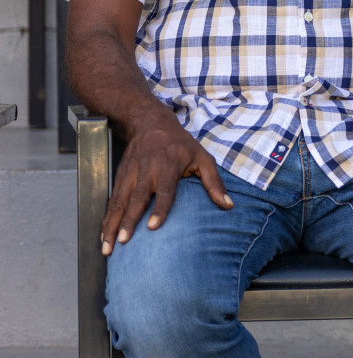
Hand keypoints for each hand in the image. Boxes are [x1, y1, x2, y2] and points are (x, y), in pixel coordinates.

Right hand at [101, 114, 230, 255]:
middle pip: (136, 200)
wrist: (150, 123)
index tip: (153, 227)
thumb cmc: (180, 144)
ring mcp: (129, 176)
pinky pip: (111, 202)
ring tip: (107, 247)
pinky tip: (103, 236)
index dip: (159, 209)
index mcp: (168, 167)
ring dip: (111, 226)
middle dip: (129, 222)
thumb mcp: (203, 157)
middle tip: (124, 242)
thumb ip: (214, 182)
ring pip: (119, 203)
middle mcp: (146, 173)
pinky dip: (106, 219)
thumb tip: (228, 205)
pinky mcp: (119, 179)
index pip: (164, 191)